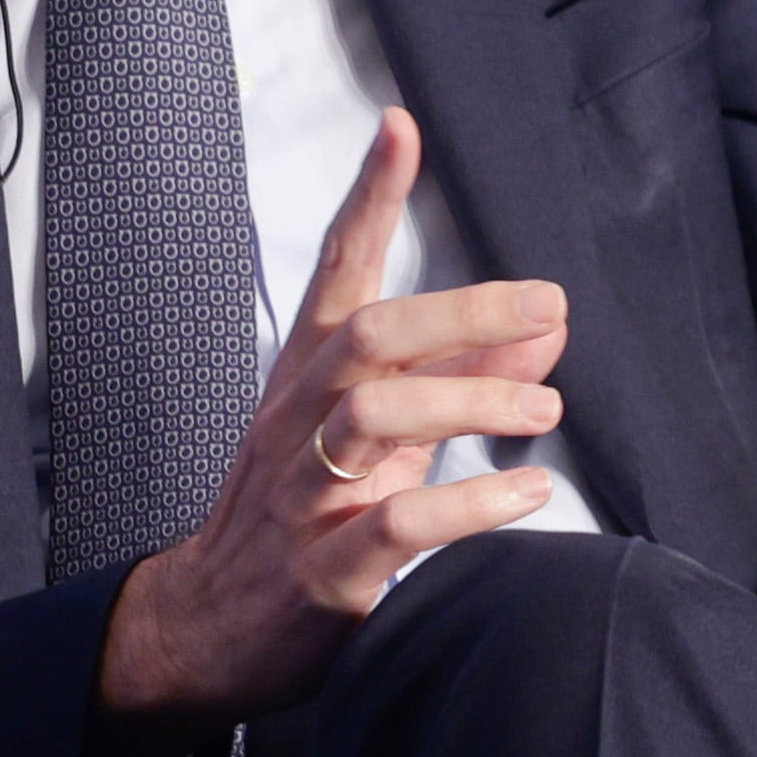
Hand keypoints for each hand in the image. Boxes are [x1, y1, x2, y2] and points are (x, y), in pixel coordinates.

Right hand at [90, 108, 569, 756]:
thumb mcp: (383, 435)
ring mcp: (303, 495)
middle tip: (547, 308)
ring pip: (376, 418)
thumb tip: (546, 322)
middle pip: (370, 336)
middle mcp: (296, 420)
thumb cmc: (304, 513)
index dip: (368, 200)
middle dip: (463, 311)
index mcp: (306, 376)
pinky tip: (528, 494)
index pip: (334, 270)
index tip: (400, 128)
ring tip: (545, 410)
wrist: (209, 628)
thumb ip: (464, 371)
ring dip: (471, 401)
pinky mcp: (322, 571)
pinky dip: (471, 505)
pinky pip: (396, 526)